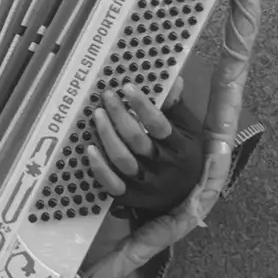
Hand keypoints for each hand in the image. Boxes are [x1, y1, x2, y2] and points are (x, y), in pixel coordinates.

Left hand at [85, 86, 205, 217]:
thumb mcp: (188, 131)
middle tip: (106, 96)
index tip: (127, 87)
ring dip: (107, 135)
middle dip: (119, 115)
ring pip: (122, 159)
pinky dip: (99, 167)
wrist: (184, 197)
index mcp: (182, 148)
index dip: (142, 106)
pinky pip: (111, 184)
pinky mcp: (131, 197)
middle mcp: (165, 168)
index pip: (159, 125)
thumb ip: (176, 108)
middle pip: (137, 140)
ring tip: (97, 115)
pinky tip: (89, 149)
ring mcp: (147, 185)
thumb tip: (172, 80)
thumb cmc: (183, 155)